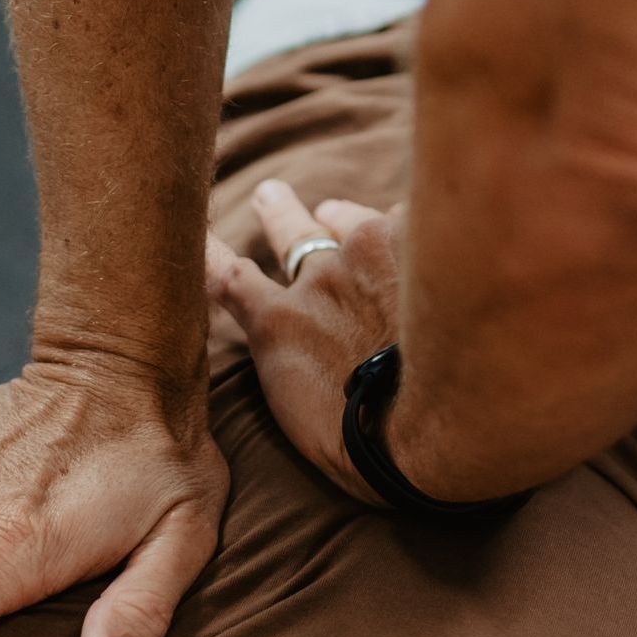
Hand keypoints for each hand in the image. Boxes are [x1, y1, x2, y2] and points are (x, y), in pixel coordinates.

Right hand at [205, 178, 403, 506]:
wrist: (437, 421)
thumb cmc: (372, 441)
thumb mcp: (305, 415)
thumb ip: (293, 362)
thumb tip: (305, 343)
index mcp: (277, 323)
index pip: (230, 278)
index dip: (211, 254)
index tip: (199, 236)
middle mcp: (316, 278)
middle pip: (289, 231)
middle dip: (278, 211)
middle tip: (271, 194)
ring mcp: (366, 250)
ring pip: (351, 219)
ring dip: (347, 219)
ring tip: (347, 215)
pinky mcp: (417, 234)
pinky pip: (412, 220)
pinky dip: (416, 232)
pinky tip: (433, 242)